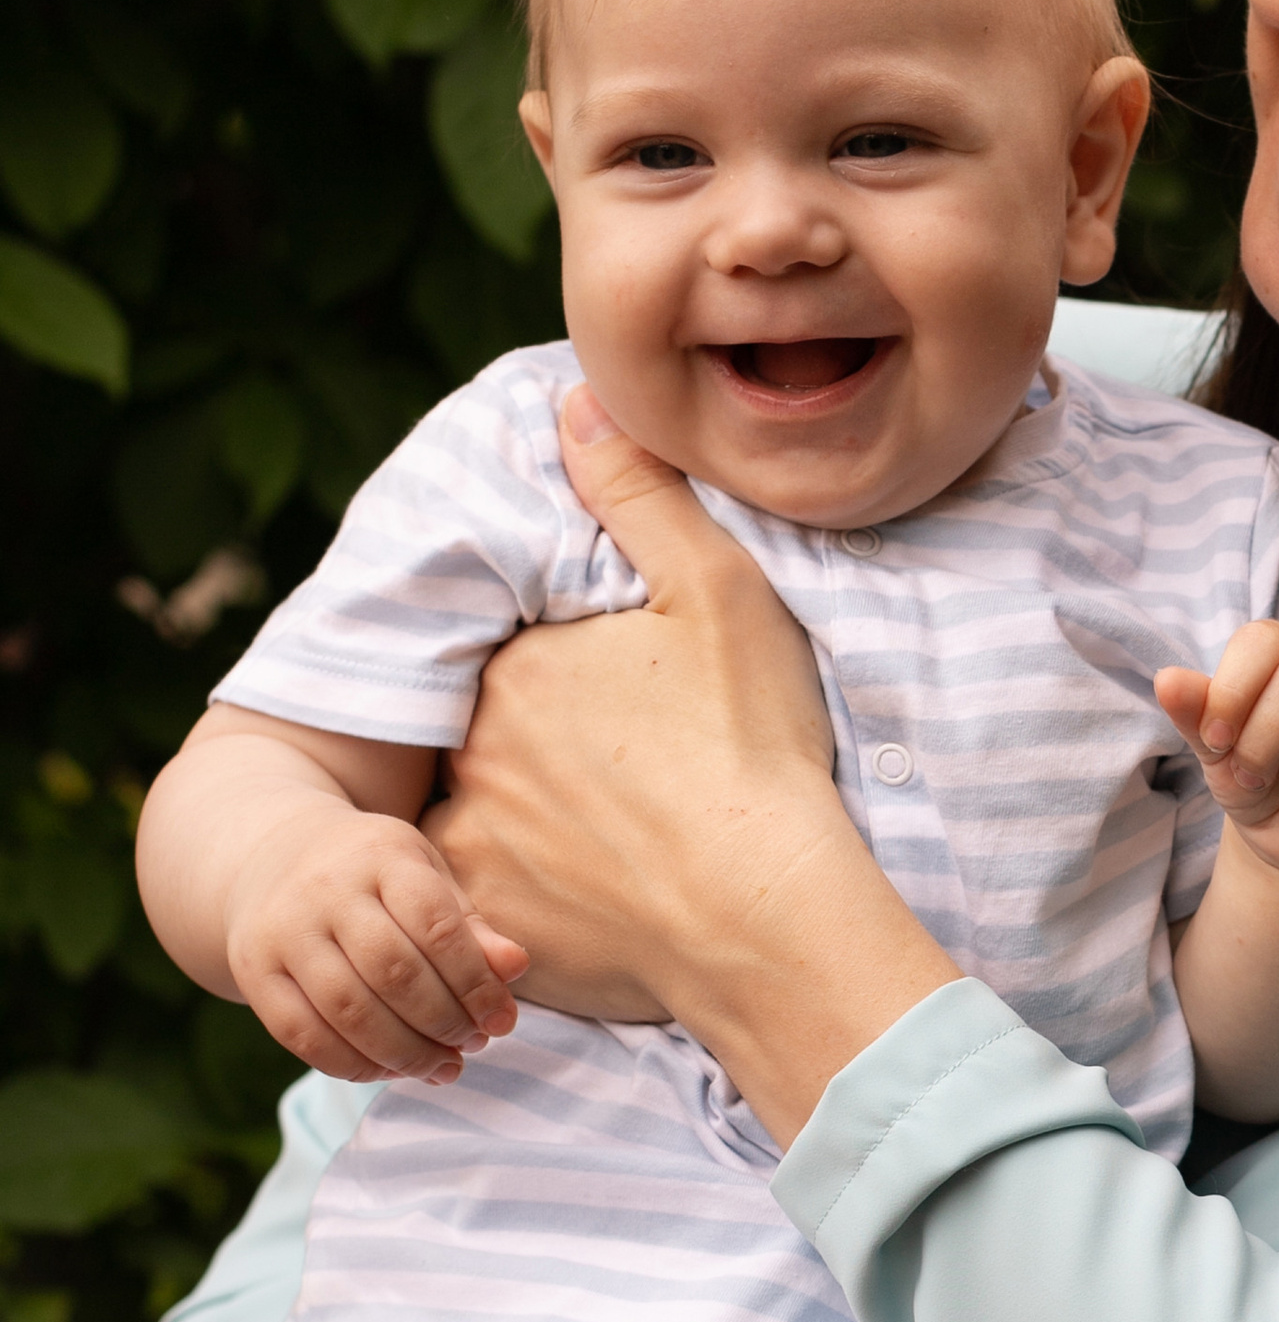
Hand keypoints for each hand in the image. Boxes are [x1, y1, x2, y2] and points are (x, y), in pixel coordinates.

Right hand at [227, 801, 526, 1085]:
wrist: (272, 859)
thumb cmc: (373, 877)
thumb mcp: (425, 878)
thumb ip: (469, 926)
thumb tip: (514, 968)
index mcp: (381, 856)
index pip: (436, 926)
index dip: (475, 982)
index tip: (502, 1021)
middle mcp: (325, 890)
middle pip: (393, 973)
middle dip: (444, 1022)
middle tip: (473, 1045)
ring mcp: (282, 932)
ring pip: (348, 1010)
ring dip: (405, 1053)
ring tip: (442, 1067)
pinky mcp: (254, 972)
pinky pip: (302, 1034)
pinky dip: (352, 1065)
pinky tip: (389, 1071)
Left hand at [422, 389, 959, 1138]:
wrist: (766, 915)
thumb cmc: (754, 750)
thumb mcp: (719, 594)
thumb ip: (638, 494)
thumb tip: (571, 404)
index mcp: (517, 661)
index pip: (514, 651)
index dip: (569, 672)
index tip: (624, 704)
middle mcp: (470, 744)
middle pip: (488, 729)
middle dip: (540, 745)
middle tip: (625, 776)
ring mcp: (469, 835)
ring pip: (479, 810)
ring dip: (524, 819)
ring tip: (609, 840)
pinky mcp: (483, 917)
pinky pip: (474, 895)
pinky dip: (518, 891)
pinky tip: (585, 893)